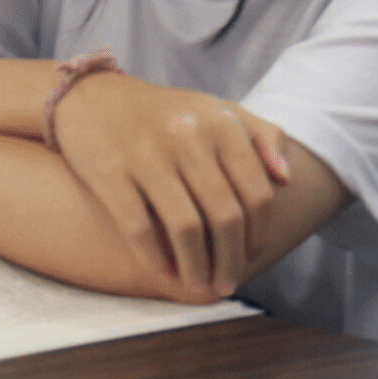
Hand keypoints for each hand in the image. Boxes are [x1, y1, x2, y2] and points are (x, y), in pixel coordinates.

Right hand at [49, 72, 290, 297]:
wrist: (90, 96)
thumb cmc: (162, 113)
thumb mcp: (214, 109)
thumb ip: (261, 134)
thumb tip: (286, 179)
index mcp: (218, 122)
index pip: (257, 193)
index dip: (259, 234)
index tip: (252, 256)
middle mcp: (186, 135)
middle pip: (225, 216)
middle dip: (231, 260)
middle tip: (227, 282)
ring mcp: (145, 153)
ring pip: (186, 228)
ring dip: (197, 266)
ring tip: (199, 282)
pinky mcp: (109, 172)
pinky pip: (139, 228)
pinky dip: (155, 259)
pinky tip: (164, 271)